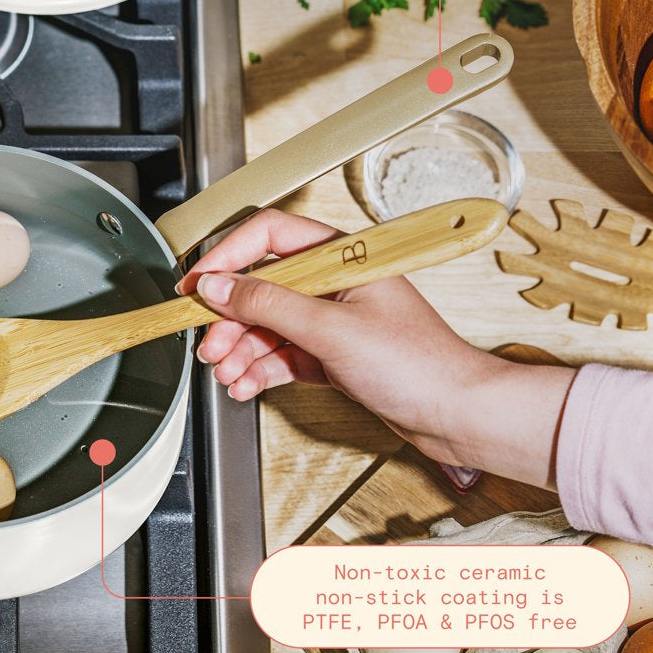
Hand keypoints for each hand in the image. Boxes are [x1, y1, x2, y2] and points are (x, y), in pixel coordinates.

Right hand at [177, 209, 573, 487]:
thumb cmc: (419, 365)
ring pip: (269, 324)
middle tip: (209, 343)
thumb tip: (220, 286)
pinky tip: (246, 383)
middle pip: (262, 286)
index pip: (268, 237)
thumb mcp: (331, 330)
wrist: (456, 415)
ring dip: (241, 348)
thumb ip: (269, 304)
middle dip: (230, 318)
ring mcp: (333, 318)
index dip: (227, 258)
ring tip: (226, 371)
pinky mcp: (332, 353)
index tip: (196, 285)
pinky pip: (283, 353)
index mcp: (342, 255)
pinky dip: (261, 368)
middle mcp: (335, 282)